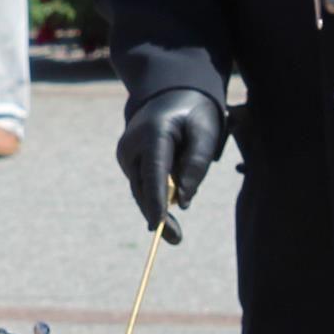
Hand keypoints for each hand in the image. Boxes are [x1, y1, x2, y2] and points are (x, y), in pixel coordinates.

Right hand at [116, 88, 225, 238]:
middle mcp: (132, 145)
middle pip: (144, 187)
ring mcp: (127, 154)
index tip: (157, 224)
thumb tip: (184, 201)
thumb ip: (197, 164)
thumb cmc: (194, 112)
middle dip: (159, 215)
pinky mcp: (129, 161)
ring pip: (142, 189)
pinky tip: (167, 211)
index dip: (156, 200)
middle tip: (176, 240)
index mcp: (153, 133)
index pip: (154, 172)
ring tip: (175, 234)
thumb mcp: (206, 131)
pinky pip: (144, 184)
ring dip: (158, 209)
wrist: (169, 93)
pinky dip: (156, 197)